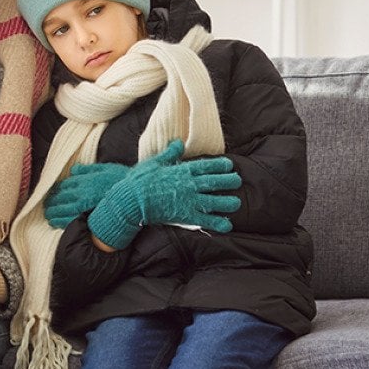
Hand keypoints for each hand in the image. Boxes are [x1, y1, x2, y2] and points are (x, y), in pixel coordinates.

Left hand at [44, 161, 128, 228]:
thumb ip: (88, 169)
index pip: (65, 184)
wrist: (133, 194)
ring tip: (48, 215)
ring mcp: (83, 203)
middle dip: (52, 201)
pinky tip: (55, 223)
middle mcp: (80, 190)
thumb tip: (74, 169)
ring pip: (62, 208)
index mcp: (85, 178)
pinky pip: (68, 219)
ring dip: (53, 211)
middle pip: (61, 196)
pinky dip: (60, 221)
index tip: (52, 193)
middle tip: (46, 205)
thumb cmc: (122, 180)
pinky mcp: (86, 216)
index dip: (57, 190)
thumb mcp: (105, 168)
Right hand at [88, 140, 242, 249]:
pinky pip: (206, 220)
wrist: (131, 199)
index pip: (206, 166)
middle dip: (229, 181)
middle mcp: (189, 184)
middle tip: (237, 181)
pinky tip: (227, 225)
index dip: (220, 165)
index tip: (230, 165)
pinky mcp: (185, 216)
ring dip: (228, 202)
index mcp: (182, 170)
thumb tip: (178, 142)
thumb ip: (169, 153)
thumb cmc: (139, 180)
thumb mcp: (154, 162)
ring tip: (236, 203)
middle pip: (215, 182)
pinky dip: (218, 223)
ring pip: (215, 201)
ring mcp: (189, 200)